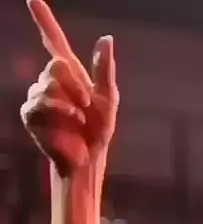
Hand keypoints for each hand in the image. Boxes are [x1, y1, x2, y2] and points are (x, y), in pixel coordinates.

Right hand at [20, 0, 118, 175]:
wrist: (86, 158)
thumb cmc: (98, 131)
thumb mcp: (108, 99)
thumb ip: (105, 70)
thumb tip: (106, 38)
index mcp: (71, 74)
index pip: (54, 41)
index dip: (44, 20)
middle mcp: (50, 81)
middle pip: (56, 65)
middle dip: (75, 86)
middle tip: (86, 106)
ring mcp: (38, 96)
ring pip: (47, 84)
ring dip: (68, 104)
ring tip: (77, 119)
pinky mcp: (30, 113)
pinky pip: (39, 103)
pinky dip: (57, 113)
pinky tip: (66, 125)